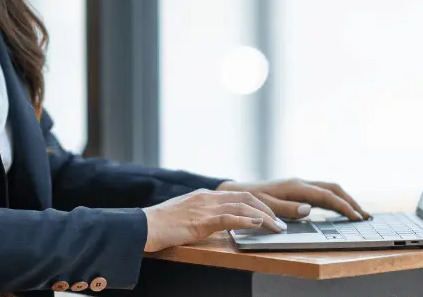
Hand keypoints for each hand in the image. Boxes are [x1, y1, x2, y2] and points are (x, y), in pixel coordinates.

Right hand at [142, 189, 286, 251]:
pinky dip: (246, 221)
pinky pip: (229, 218)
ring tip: (275, 227)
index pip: (237, 194)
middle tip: (278, 222)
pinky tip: (257, 225)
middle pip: (245, 197)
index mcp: (204, 195)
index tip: (268, 214)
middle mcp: (207, 197)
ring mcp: (205, 207)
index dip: (257, 203)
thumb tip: (217, 223)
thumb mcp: (185, 215)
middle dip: (266, 208)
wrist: (144, 226)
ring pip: (242, 206)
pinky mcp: (201, 220)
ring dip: (263, 217)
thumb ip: (201, 215)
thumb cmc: (160, 225)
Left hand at [216, 179, 370, 221]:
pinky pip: (322, 193)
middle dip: (350, 200)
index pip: (326, 195)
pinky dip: (335, 200)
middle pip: (333, 188)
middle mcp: (300, 183)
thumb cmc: (250, 200)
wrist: (237, 191)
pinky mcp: (298, 190)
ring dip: (345, 199)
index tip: (356, 216)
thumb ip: (287, 208)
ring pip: (329, 189)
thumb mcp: (266, 205)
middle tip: (365, 215)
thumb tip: (309, 209)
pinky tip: (340, 209)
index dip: (343, 206)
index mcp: (295, 186)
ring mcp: (300, 185)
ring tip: (359, 213)